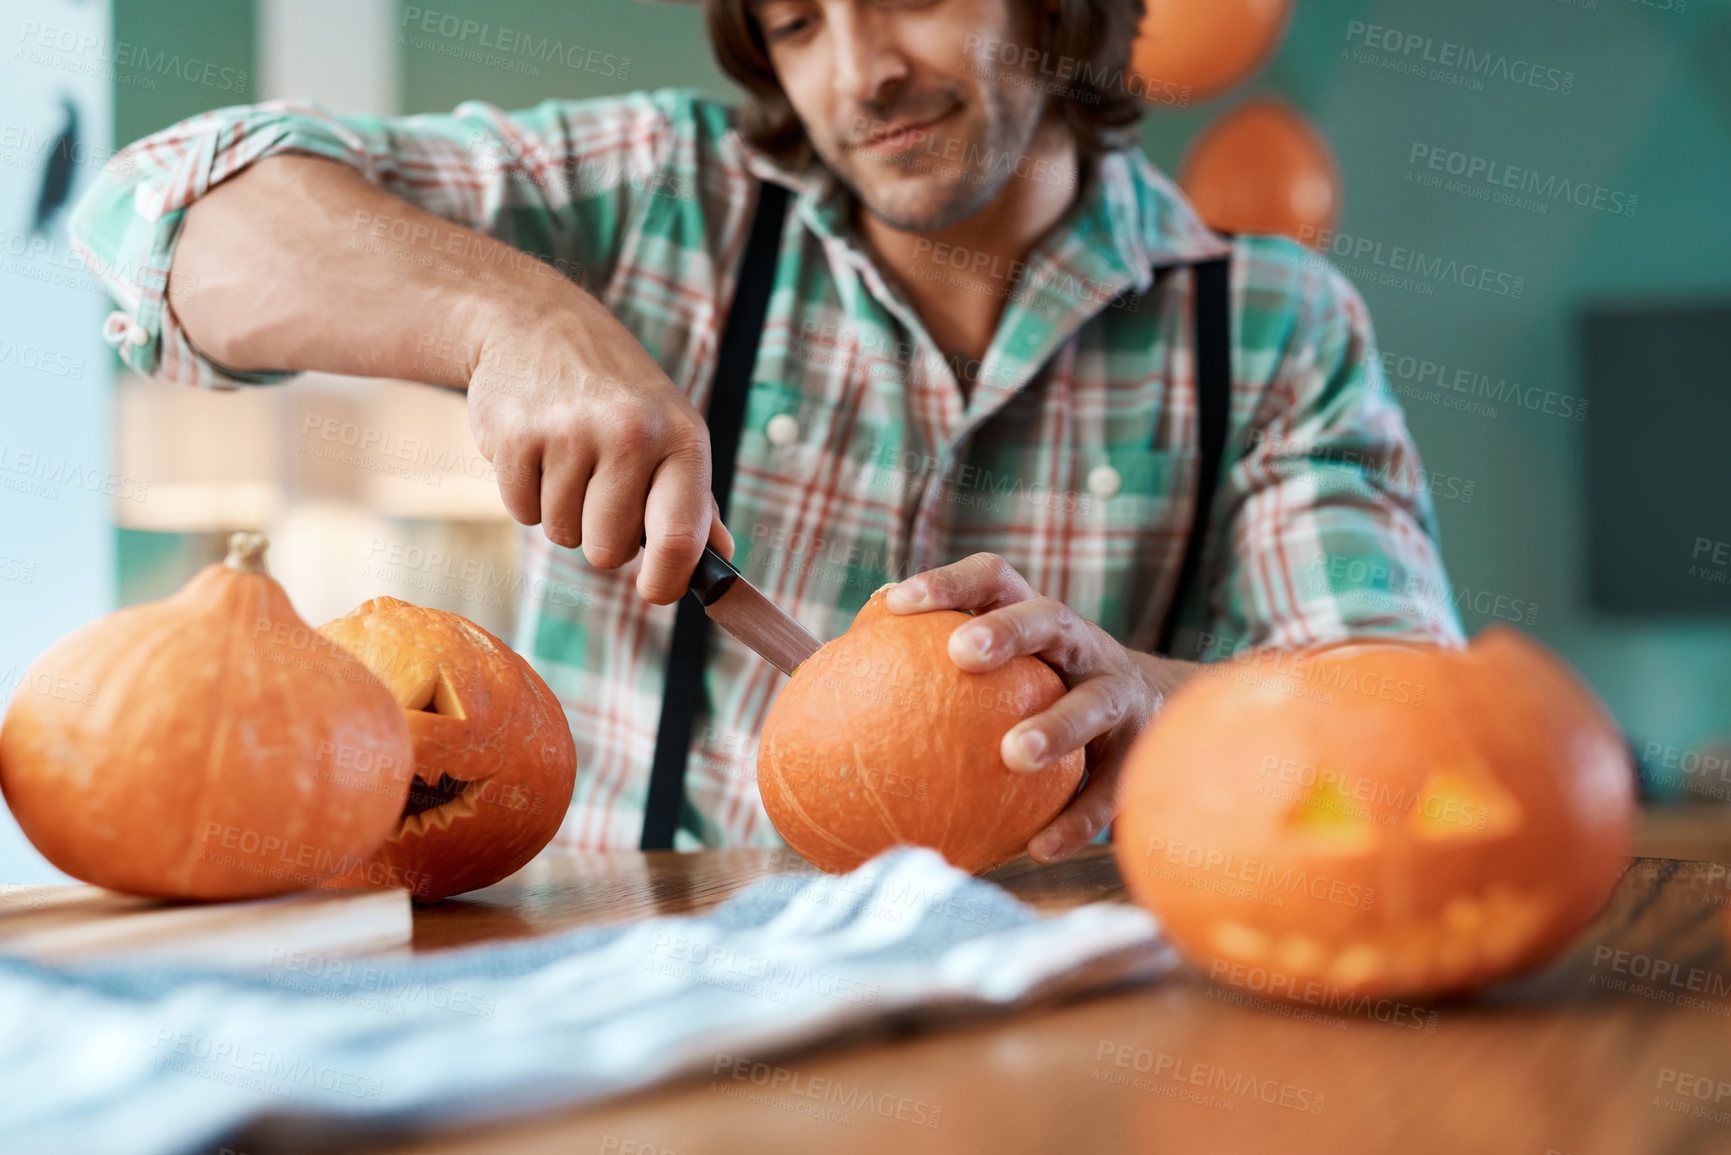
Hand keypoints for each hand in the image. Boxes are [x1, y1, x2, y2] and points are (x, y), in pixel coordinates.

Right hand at [465, 290, 733, 603]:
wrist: (538, 323)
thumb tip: (722, 560)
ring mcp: (571, 433)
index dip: (667, 581)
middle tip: (598, 489)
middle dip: (599, 535)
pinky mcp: (516, 436)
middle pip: (608, 551)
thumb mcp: (670, 430)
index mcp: (681, 439)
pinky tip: (536, 450)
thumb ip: (696, 501)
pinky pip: (520, 512)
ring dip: (560, 511)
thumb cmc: (617, 393)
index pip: (680, 537)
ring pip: (561, 534)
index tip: (654, 591)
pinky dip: (525, 495)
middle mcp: (631, 434)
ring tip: (567, 460)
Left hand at [884, 553, 1194, 863]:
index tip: (896, 604)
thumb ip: (933, 667)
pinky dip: (1078, 819)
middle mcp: (1083, 647)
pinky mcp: (1145, 752)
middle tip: (961, 654)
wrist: (1168, 721)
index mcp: (1037, 620)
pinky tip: (1039, 848)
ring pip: (1094, 703)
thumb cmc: (1048, 693)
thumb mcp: (1009, 670)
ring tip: (1013, 755)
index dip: (948, 584)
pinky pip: (1112, 788)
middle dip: (1007, 631)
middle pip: (1049, 620)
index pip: (993, 581)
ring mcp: (1120, 696)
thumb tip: (830, 664)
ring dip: (1056, 725)